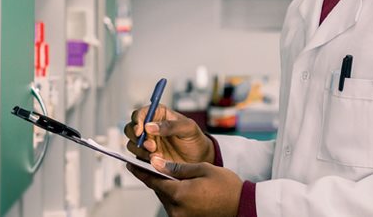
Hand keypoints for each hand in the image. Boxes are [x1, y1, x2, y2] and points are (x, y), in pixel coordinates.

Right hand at [123, 105, 214, 163]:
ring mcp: (147, 143)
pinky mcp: (147, 157)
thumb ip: (170, 125)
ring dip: (140, 150)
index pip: (141, 113)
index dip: (137, 120)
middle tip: (151, 145)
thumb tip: (149, 126)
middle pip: (131, 128)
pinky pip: (137, 158)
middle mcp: (150, 128)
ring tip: (156, 154)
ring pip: (132, 144)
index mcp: (159, 115)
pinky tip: (155, 161)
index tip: (140, 130)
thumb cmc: (195, 139)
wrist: (199, 159)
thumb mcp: (188, 128)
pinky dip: (143, 160)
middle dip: (137, 138)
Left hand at [127, 157, 242, 216]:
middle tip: (152, 165)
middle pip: (158, 190)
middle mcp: (176, 209)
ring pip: (166, 198)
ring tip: (170, 176)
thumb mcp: (203, 169)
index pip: (152, 180)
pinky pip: (174, 205)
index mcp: (179, 194)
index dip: (140, 171)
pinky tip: (181, 188)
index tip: (129, 163)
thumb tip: (157, 163)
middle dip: (155, 177)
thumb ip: (177, 167)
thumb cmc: (226, 187)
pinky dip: (174, 195)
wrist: (243, 206)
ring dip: (166, 187)